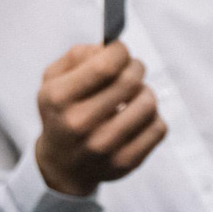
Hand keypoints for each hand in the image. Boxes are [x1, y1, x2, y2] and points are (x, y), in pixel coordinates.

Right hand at [34, 43, 165, 197]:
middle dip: (136, 67)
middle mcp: (79, 123)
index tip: (119, 51)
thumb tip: (111, 47)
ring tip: (134, 94)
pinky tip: (138, 117)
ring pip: (148, 103)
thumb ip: (78, 55)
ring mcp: (104, 146)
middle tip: (132, 68)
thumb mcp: (53, 79)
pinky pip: (159, 127)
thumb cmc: (62, 111)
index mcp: (59, 98)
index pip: (106, 66)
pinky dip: (153, 116)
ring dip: (145, 91)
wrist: (62, 164)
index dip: (120, 50)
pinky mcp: (126, 162)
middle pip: (130, 81)